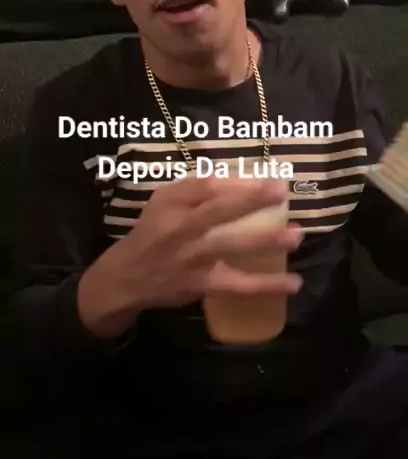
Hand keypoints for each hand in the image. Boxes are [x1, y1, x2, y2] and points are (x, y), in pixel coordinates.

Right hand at [78, 176, 302, 337]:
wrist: (126, 277)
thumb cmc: (153, 233)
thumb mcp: (164, 202)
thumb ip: (194, 188)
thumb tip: (236, 173)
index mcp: (170, 203)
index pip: (202, 185)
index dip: (234, 180)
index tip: (264, 174)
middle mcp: (179, 228)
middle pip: (218, 210)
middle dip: (252, 199)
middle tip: (282, 192)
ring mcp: (192, 258)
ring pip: (231, 245)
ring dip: (267, 240)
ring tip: (297, 235)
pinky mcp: (202, 284)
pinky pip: (238, 285)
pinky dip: (267, 285)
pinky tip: (294, 282)